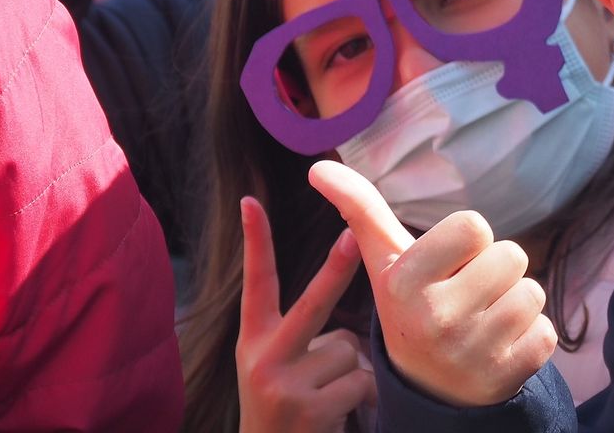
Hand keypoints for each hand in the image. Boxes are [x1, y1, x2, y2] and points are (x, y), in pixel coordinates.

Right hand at [237, 197, 374, 431]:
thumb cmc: (286, 408)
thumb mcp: (278, 368)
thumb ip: (305, 335)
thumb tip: (353, 324)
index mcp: (255, 342)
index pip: (256, 285)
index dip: (255, 243)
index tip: (250, 201)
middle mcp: (263, 360)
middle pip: (312, 303)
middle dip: (337, 268)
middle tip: (353, 236)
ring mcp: (284, 385)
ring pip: (350, 349)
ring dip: (352, 370)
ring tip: (328, 398)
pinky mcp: (308, 410)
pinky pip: (361, 380)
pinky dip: (363, 395)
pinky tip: (336, 415)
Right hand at [309, 161, 556, 407]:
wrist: (427, 388)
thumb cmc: (412, 305)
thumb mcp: (386, 262)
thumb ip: (361, 210)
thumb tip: (316, 169)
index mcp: (404, 283)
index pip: (474, 224)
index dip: (470, 241)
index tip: (449, 265)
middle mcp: (436, 319)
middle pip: (511, 254)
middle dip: (495, 270)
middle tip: (468, 295)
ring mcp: (471, 352)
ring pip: (532, 292)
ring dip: (515, 302)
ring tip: (483, 321)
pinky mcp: (506, 377)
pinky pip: (546, 332)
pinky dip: (531, 337)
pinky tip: (500, 348)